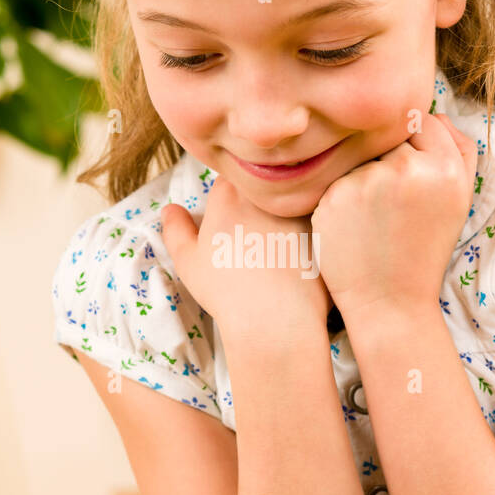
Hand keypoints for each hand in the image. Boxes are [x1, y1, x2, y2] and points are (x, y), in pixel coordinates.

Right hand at [160, 177, 331, 335]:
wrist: (273, 318)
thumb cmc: (226, 291)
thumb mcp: (188, 261)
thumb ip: (176, 230)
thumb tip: (169, 209)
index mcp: (229, 193)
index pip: (231, 176)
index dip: (233, 196)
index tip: (235, 218)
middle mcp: (266, 193)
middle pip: (265, 185)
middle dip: (263, 202)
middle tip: (259, 234)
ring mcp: (299, 206)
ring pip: (294, 199)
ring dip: (290, 214)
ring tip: (283, 248)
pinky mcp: (325, 226)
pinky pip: (321, 220)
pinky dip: (315, 233)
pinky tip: (306, 258)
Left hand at [309, 111, 477, 317]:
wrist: (389, 302)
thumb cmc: (424, 249)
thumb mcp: (459, 200)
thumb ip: (458, 150)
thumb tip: (436, 112)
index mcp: (446, 169)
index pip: (424, 122)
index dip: (417, 149)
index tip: (413, 180)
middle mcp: (407, 169)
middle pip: (389, 139)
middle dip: (389, 163)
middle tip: (394, 208)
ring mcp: (366, 181)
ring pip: (360, 157)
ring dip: (363, 179)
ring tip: (374, 221)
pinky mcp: (333, 196)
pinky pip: (336, 178)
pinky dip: (341, 198)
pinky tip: (353, 227)